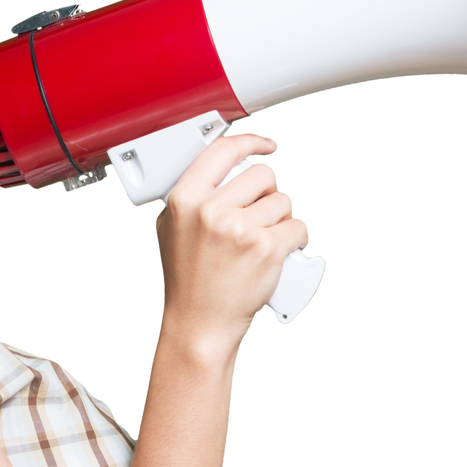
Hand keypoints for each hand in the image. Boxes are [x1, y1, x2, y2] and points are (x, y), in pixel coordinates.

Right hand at [153, 130, 309, 352]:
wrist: (200, 325)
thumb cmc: (186, 284)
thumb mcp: (168, 232)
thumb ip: (186, 200)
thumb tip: (214, 172)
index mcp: (185, 200)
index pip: (224, 150)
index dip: (253, 141)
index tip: (268, 145)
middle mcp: (211, 211)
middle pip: (262, 174)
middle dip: (269, 190)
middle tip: (263, 212)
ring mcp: (240, 229)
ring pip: (284, 200)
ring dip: (283, 216)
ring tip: (267, 238)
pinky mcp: (266, 249)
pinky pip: (298, 225)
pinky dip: (298, 236)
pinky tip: (286, 247)